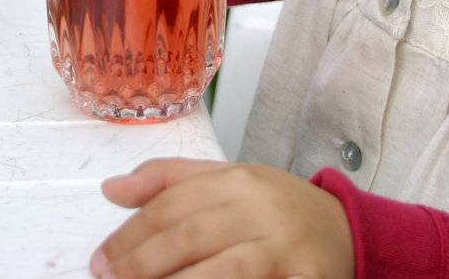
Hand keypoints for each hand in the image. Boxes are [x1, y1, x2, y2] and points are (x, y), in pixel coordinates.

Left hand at [91, 159, 353, 278]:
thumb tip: (110, 189)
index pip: (171, 204)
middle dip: (142, 263)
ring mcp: (282, 247)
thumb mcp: (229, 182)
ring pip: (221, 270)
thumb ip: (169, 182)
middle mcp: (260, 209)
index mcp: (237, 179)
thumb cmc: (277, 209)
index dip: (130, 234)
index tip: (100, 261)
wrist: (348, 232)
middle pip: (189, 235)